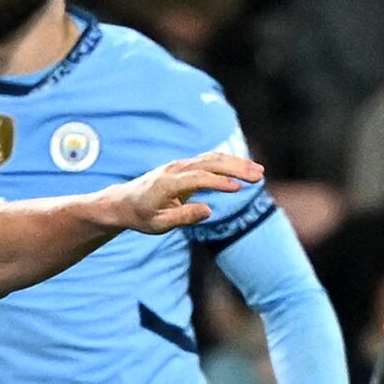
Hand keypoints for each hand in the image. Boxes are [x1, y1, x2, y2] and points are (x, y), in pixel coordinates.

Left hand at [93, 150, 268, 238]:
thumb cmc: (141, 216)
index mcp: (167, 183)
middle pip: (209, 163)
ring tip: (259, 172)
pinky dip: (229, 162)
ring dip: (237, 163)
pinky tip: (246, 168)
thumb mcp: (158, 225)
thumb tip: (208, 210)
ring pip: (212, 159)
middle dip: (235, 168)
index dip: (218, 182)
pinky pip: (209, 160)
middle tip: (259, 176)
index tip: (238, 188)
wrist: (123, 202)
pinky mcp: (185, 166)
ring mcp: (180, 165)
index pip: (197, 178)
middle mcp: (174, 170)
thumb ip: (183, 217)